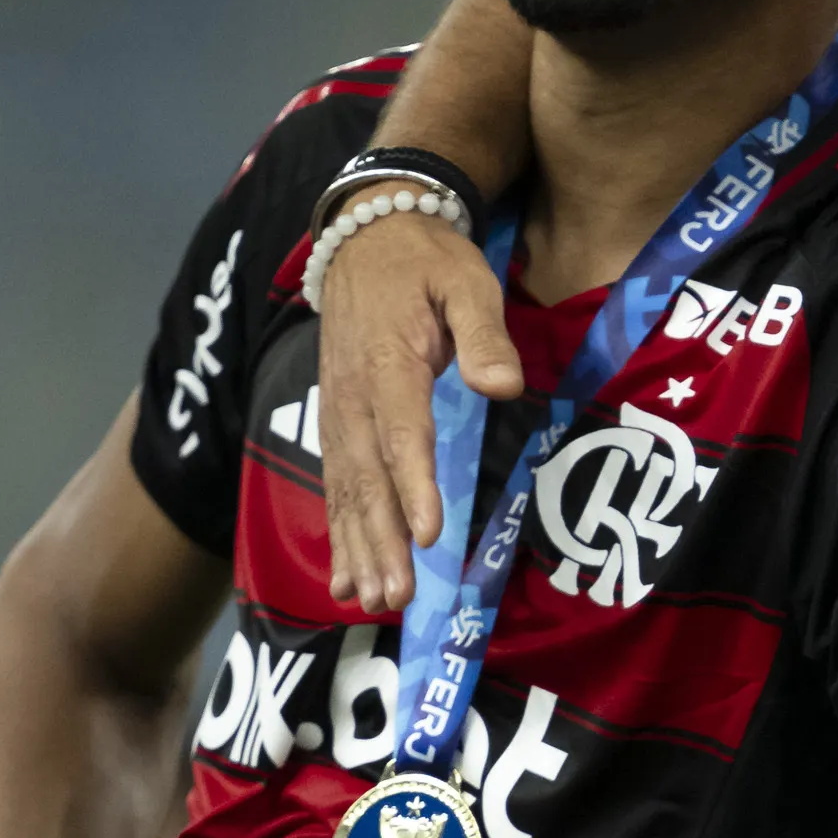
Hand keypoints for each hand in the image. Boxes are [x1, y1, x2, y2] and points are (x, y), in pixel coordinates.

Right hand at [317, 199, 521, 612]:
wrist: (366, 237)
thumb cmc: (427, 261)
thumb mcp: (466, 279)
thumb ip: (483, 332)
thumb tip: (503, 386)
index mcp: (388, 362)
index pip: (402, 431)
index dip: (413, 483)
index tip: (428, 532)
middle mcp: (353, 396)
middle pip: (367, 476)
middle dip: (381, 540)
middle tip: (397, 594)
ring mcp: (338, 412)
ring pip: (346, 490)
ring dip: (358, 548)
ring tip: (373, 600)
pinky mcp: (335, 422)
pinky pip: (335, 485)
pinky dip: (340, 533)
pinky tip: (348, 579)